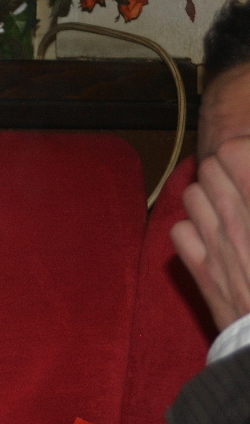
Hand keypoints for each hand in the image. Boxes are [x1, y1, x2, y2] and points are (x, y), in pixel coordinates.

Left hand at [171, 136, 249, 329]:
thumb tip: (244, 160)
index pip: (234, 150)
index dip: (246, 151)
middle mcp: (237, 217)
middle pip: (211, 166)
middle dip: (229, 168)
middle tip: (248, 181)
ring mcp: (216, 244)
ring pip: (191, 194)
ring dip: (209, 195)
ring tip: (233, 206)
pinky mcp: (203, 272)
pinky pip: (180, 231)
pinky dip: (193, 230)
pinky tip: (216, 237)